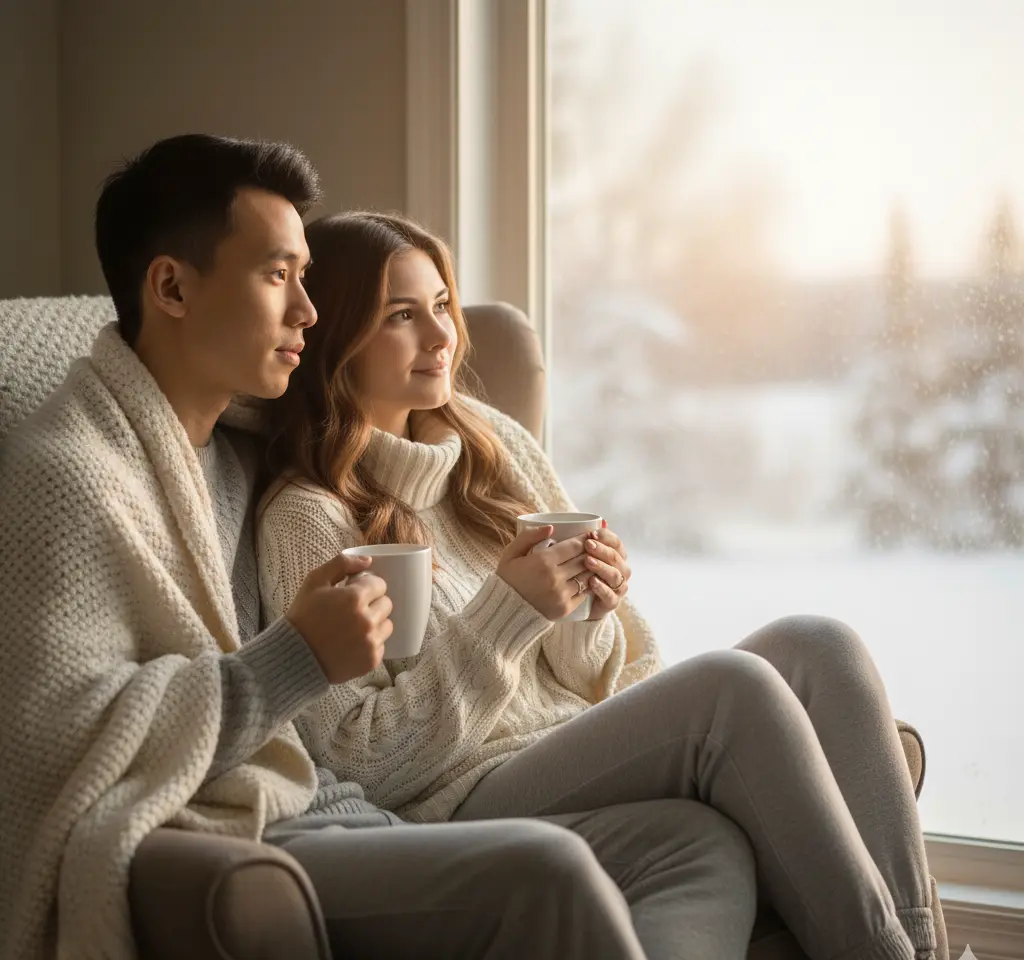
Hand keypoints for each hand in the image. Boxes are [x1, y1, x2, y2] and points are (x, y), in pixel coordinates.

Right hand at [286, 553, 393, 683]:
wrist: (294, 657)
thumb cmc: (303, 616)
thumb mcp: (314, 581)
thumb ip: (342, 563)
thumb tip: (368, 561)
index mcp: (354, 598)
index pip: (380, 585)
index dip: (366, 587)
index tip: (354, 593)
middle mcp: (366, 621)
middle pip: (386, 604)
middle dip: (372, 604)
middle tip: (352, 611)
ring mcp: (370, 643)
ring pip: (387, 625)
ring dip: (375, 624)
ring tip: (352, 628)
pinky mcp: (371, 661)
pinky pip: (381, 646)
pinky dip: (370, 644)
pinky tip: (351, 644)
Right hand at [496, 525, 592, 620]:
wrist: (504, 611)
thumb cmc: (508, 579)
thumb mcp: (511, 553)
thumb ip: (528, 536)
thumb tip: (551, 527)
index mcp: (543, 561)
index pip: (574, 546)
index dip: (584, 539)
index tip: (588, 535)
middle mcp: (555, 577)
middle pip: (583, 559)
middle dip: (591, 551)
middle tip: (594, 547)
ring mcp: (561, 594)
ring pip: (587, 576)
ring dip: (592, 567)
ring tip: (594, 561)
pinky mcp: (565, 608)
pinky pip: (584, 592)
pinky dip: (589, 584)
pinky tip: (589, 578)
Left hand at [583, 522, 630, 619]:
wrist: (580, 602)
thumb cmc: (582, 572)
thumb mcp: (583, 554)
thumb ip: (591, 539)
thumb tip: (602, 521)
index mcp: (617, 555)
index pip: (616, 543)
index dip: (606, 537)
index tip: (591, 533)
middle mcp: (621, 570)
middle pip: (616, 557)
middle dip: (602, 550)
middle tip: (588, 545)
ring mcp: (618, 587)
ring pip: (615, 575)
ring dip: (602, 567)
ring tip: (588, 561)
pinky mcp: (612, 602)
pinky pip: (610, 595)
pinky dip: (602, 588)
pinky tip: (592, 581)